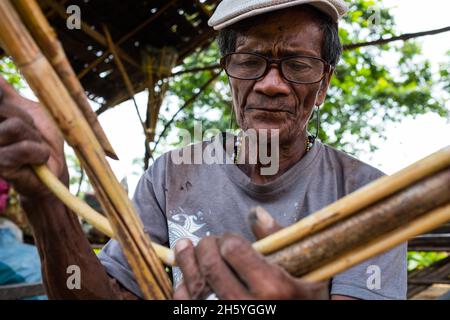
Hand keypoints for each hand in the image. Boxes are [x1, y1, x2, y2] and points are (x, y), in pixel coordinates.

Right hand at [0, 77, 65, 199]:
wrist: (52, 171)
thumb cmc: (41, 139)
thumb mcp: (27, 110)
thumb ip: (6, 93)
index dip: (7, 99)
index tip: (22, 120)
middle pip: (5, 107)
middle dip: (26, 119)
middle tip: (31, 133)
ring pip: (15, 126)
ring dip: (34, 137)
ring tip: (33, 147)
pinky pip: (24, 147)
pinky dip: (38, 152)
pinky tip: (36, 160)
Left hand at [173, 207, 329, 299]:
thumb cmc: (303, 300)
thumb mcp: (305, 271)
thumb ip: (280, 240)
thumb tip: (255, 213)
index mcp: (274, 287)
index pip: (234, 250)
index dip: (228, 239)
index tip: (230, 239)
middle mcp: (249, 307)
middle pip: (211, 265)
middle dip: (206, 245)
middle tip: (210, 242)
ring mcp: (231, 317)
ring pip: (194, 287)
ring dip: (186, 261)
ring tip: (185, 247)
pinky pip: (188, 306)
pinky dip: (183, 289)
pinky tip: (187, 277)